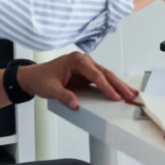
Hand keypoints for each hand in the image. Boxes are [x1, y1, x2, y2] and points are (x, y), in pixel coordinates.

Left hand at [16, 52, 137, 110]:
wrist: (33, 77)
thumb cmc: (41, 78)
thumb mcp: (50, 89)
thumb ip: (64, 96)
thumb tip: (75, 104)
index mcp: (77, 60)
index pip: (96, 74)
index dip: (106, 87)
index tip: (114, 97)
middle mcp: (84, 61)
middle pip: (105, 73)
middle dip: (119, 85)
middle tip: (130, 95)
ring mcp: (86, 67)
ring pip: (106, 75)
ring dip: (118, 85)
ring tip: (131, 94)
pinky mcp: (86, 74)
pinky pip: (101, 80)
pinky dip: (111, 86)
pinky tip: (119, 92)